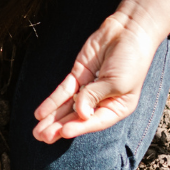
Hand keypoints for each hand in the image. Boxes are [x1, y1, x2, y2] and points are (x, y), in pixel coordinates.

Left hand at [32, 13, 162, 142]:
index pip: (96, 121)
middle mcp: (102, 101)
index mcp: (117, 107)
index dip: (79, 127)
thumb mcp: (117, 82)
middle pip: (77, 117)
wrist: (129, 31)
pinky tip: (40, 113)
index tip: (63, 132)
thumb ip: (96, 96)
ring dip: (52, 118)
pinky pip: (63, 91)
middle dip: (59, 127)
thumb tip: (79, 113)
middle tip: (42, 138)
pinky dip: (52, 101)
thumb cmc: (131, 60)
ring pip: (67, 107)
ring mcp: (88, 88)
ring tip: (37, 132)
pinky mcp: (78, 75)